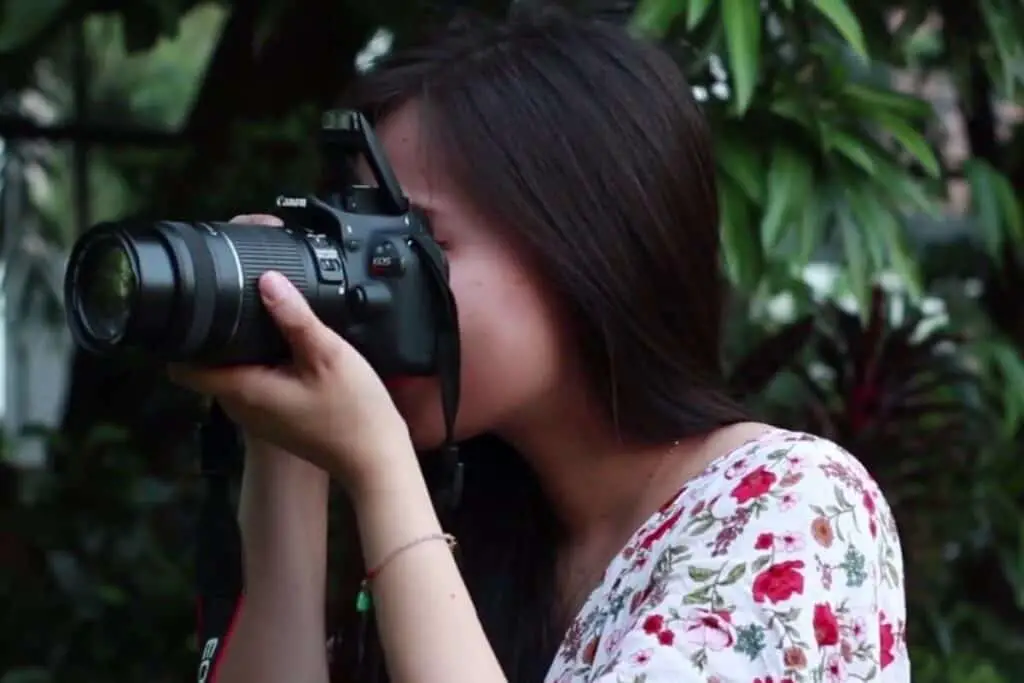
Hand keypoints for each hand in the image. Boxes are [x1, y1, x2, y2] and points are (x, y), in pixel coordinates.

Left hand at [169, 215, 413, 495]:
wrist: (376, 459)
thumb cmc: (353, 413)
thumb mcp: (328, 354)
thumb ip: (295, 316)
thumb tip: (268, 280)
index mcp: (244, 390)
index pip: (184, 367)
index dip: (182, 337)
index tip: (195, 309)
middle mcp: (242, 408)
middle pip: (209, 366)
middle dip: (217, 337)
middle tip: (239, 305)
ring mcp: (259, 418)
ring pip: (233, 375)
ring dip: (243, 351)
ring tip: (268, 324)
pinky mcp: (277, 421)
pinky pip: (255, 386)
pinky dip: (263, 366)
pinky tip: (289, 353)